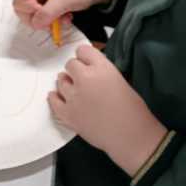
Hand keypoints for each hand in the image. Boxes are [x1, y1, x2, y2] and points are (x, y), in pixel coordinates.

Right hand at [13, 0, 115, 31]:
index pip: (19, 3)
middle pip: (25, 12)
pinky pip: (44, 19)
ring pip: (35, 18)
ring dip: (50, 22)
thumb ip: (48, 11)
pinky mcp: (49, 4)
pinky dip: (54, 22)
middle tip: (56, 19)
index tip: (47, 15)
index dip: (32, 12)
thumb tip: (36, 22)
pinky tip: (66, 16)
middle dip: (41, 19)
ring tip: (65, 16)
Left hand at [49, 45, 167, 176]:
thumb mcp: (120, 80)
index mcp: (102, 68)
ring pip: (61, 80)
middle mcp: (85, 78)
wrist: (130, 135)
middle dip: (76, 70)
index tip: (86, 61)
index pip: (83, 50)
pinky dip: (55, 98)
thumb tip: (92, 71)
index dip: (85, 57)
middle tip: (83, 78)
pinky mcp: (67, 113)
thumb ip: (103, 72)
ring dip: (67, 83)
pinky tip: (57, 96)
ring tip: (74, 88)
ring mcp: (74, 96)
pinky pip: (53, 101)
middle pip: (70, 64)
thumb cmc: (132, 110)